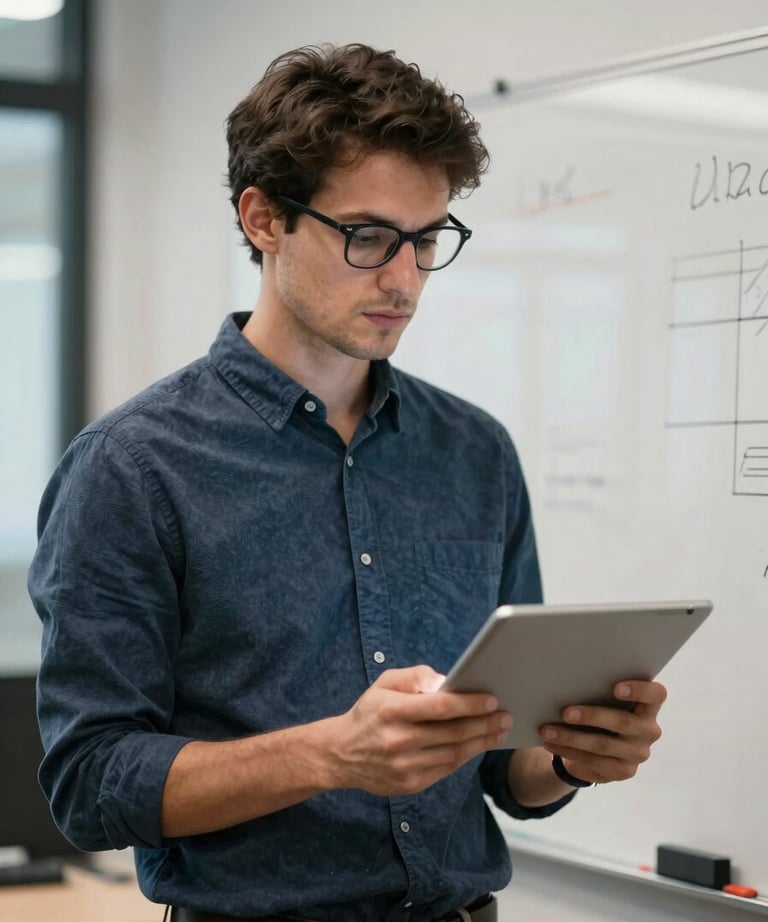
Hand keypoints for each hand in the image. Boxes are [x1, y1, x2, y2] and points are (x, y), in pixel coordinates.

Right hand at [328, 665, 511, 795]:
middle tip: (505, 715)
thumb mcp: (384, 683)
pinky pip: (446, 768)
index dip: (469, 704)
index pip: (439, 707)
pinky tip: (478, 745)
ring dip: (481, 742)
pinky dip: (465, 757)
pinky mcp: (410, 784)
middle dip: (484, 723)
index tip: (491, 700)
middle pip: (452, 733)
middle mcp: (398, 740)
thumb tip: (445, 682)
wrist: (342, 754)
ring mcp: (404, 766)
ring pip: (454, 753)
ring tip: (499, 730)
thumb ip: (414, 677)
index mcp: (391, 711)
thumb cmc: (370, 712)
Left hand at [538, 680, 666, 784]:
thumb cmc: (600, 709)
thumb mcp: (603, 699)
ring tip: (547, 731)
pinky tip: (551, 744)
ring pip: (603, 745)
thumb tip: (565, 680)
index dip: (640, 690)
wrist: (597, 747)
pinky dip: (569, 751)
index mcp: (648, 706)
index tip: (616, 688)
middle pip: (624, 722)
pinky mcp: (624, 771)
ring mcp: (638, 753)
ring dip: (571, 738)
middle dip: (592, 716)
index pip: (656, 695)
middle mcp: (649, 730)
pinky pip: (594, 762)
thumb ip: (598, 691)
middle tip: (565, 712)